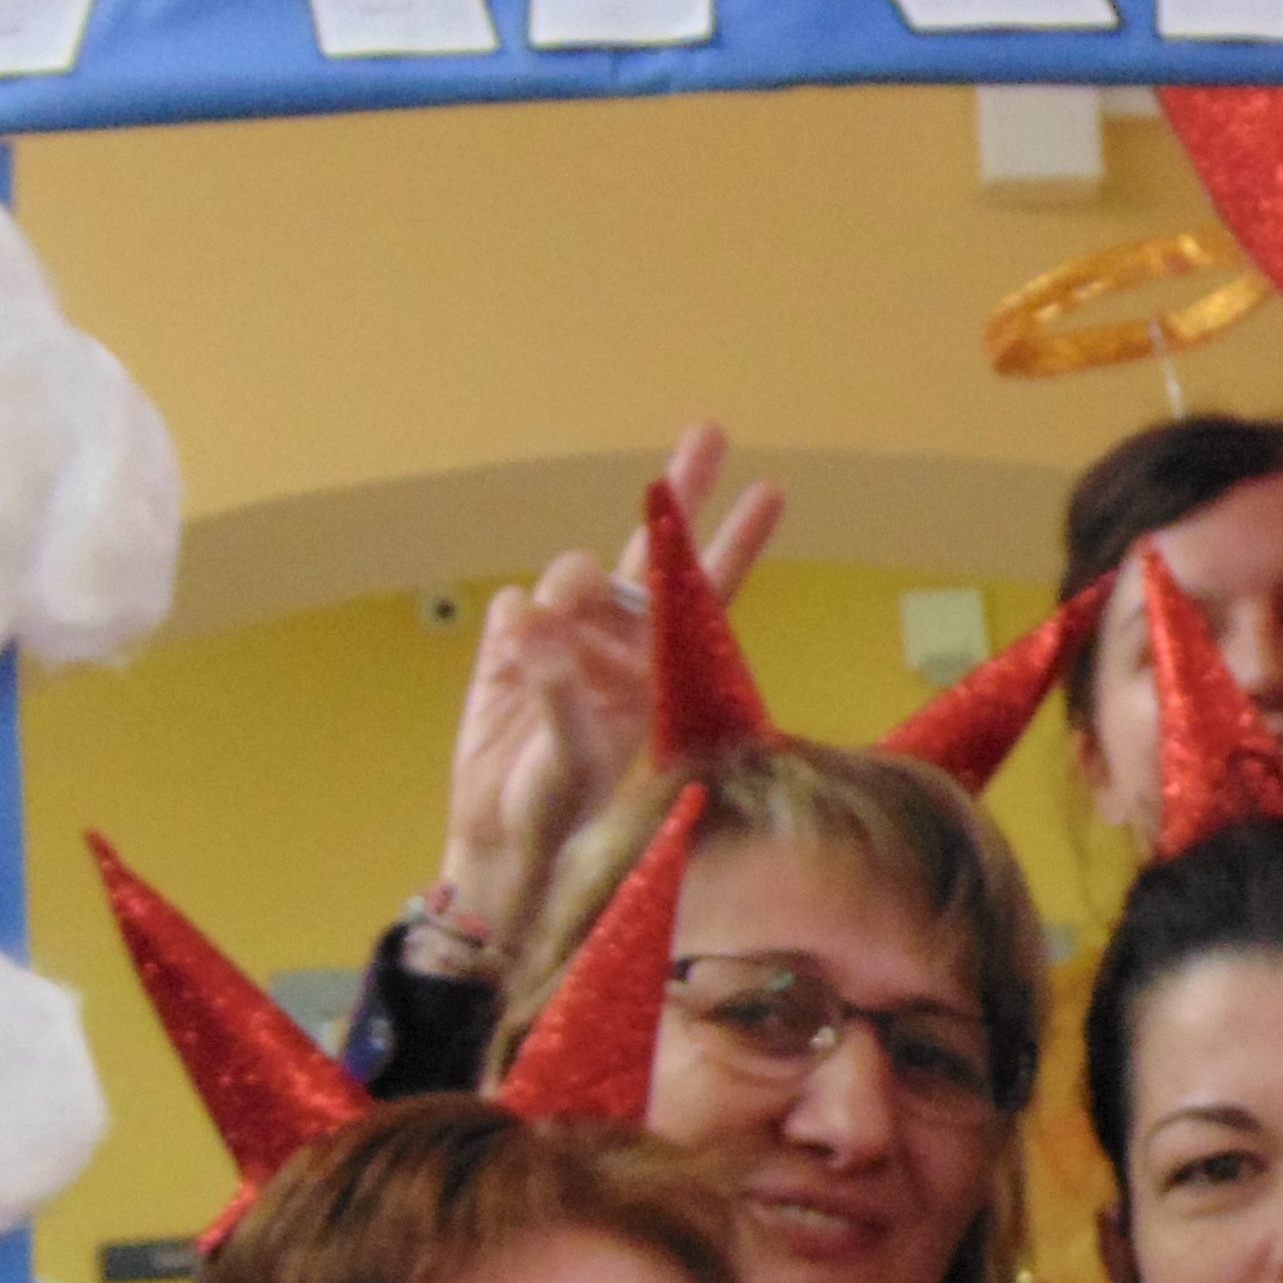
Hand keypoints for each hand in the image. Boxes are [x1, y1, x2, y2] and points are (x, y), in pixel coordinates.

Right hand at [435, 425, 787, 951]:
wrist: (508, 852)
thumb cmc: (568, 818)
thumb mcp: (576, 762)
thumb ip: (558, 692)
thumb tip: (535, 620)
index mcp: (661, 673)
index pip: (707, 595)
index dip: (737, 541)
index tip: (774, 489)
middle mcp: (621, 646)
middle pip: (654, 556)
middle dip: (680, 494)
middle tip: (710, 430)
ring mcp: (566, 644)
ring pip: (576, 571)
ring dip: (572, 588)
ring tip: (555, 633)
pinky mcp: (511, 652)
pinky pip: (515, 608)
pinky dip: (516, 625)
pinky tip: (517, 652)